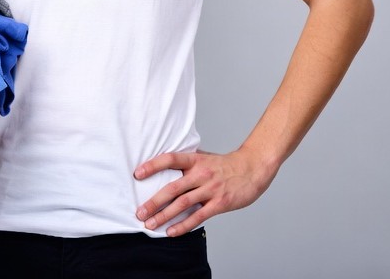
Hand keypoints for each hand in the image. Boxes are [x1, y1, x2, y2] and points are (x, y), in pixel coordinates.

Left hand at [134, 148, 277, 235]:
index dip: (153, 165)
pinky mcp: (219, 203)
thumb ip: (187, 162)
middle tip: (140, 212)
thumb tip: (164, 166)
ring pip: (183, 204)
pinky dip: (183, 225)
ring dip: (164, 216)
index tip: (137, 174)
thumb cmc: (224, 165)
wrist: (251, 169)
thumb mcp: (204, 157)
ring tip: (150, 224)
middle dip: (154, 201)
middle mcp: (201, 174)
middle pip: (173, 188)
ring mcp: (210, 189)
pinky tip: (172, 231)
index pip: (170, 159)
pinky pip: (198, 216)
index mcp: (195, 159)